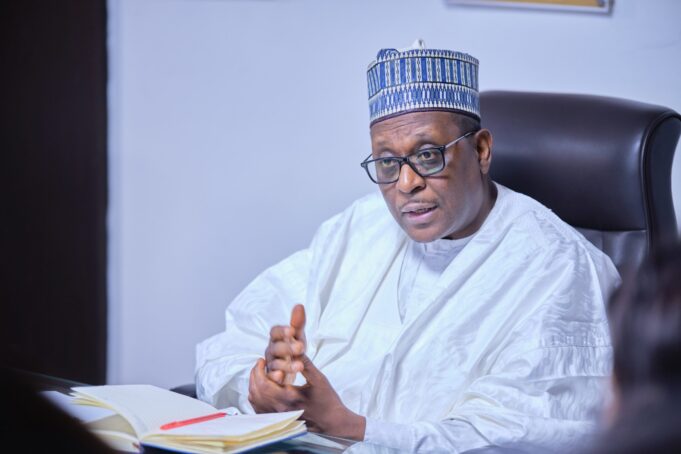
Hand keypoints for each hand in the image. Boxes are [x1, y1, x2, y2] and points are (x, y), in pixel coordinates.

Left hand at [248, 356, 365, 439]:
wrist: (332, 421)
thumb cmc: (327, 400)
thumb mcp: (318, 379)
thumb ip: (305, 363)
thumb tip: (295, 347)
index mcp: (289, 397)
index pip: (263, 383)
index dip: (259, 370)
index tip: (262, 359)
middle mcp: (280, 409)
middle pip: (256, 392)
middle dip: (254, 375)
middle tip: (259, 364)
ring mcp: (278, 416)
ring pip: (255, 401)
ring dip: (254, 385)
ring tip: (259, 374)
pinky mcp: (279, 420)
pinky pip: (259, 409)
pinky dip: (257, 397)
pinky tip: (262, 388)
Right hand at [264, 304, 306, 384]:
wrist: (290, 370)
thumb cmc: (293, 350)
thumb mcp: (297, 336)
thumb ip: (298, 323)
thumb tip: (299, 305)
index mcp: (276, 339)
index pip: (275, 332)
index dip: (282, 331)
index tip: (292, 330)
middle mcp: (271, 351)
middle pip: (275, 348)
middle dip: (287, 348)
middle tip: (301, 347)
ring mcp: (270, 365)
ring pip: (275, 364)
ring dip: (286, 365)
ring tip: (300, 366)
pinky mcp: (271, 379)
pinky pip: (271, 378)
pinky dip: (275, 378)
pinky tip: (282, 377)